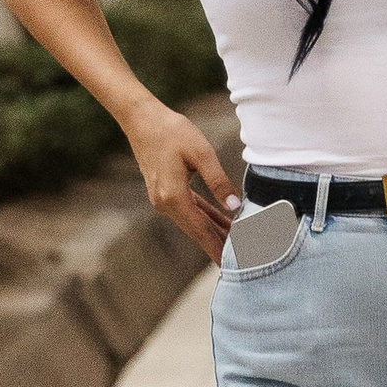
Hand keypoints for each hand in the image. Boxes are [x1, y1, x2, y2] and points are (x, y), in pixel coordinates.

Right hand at [130, 102, 239, 264]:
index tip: (232, 267)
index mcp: (173, 197)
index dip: (218, 249)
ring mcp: (163, 199)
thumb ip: (218, 181)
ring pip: (195, 222)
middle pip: (198, 231)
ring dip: (215, 232)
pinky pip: (190, 210)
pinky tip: (222, 222)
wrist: (142, 119)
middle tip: (244, 259)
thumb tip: (235, 205)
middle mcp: (165, 204)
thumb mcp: (201, 153)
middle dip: (220, 245)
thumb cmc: (172, 131)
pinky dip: (206, 217)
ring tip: (239, 243)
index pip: (201, 230)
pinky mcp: (165, 192)